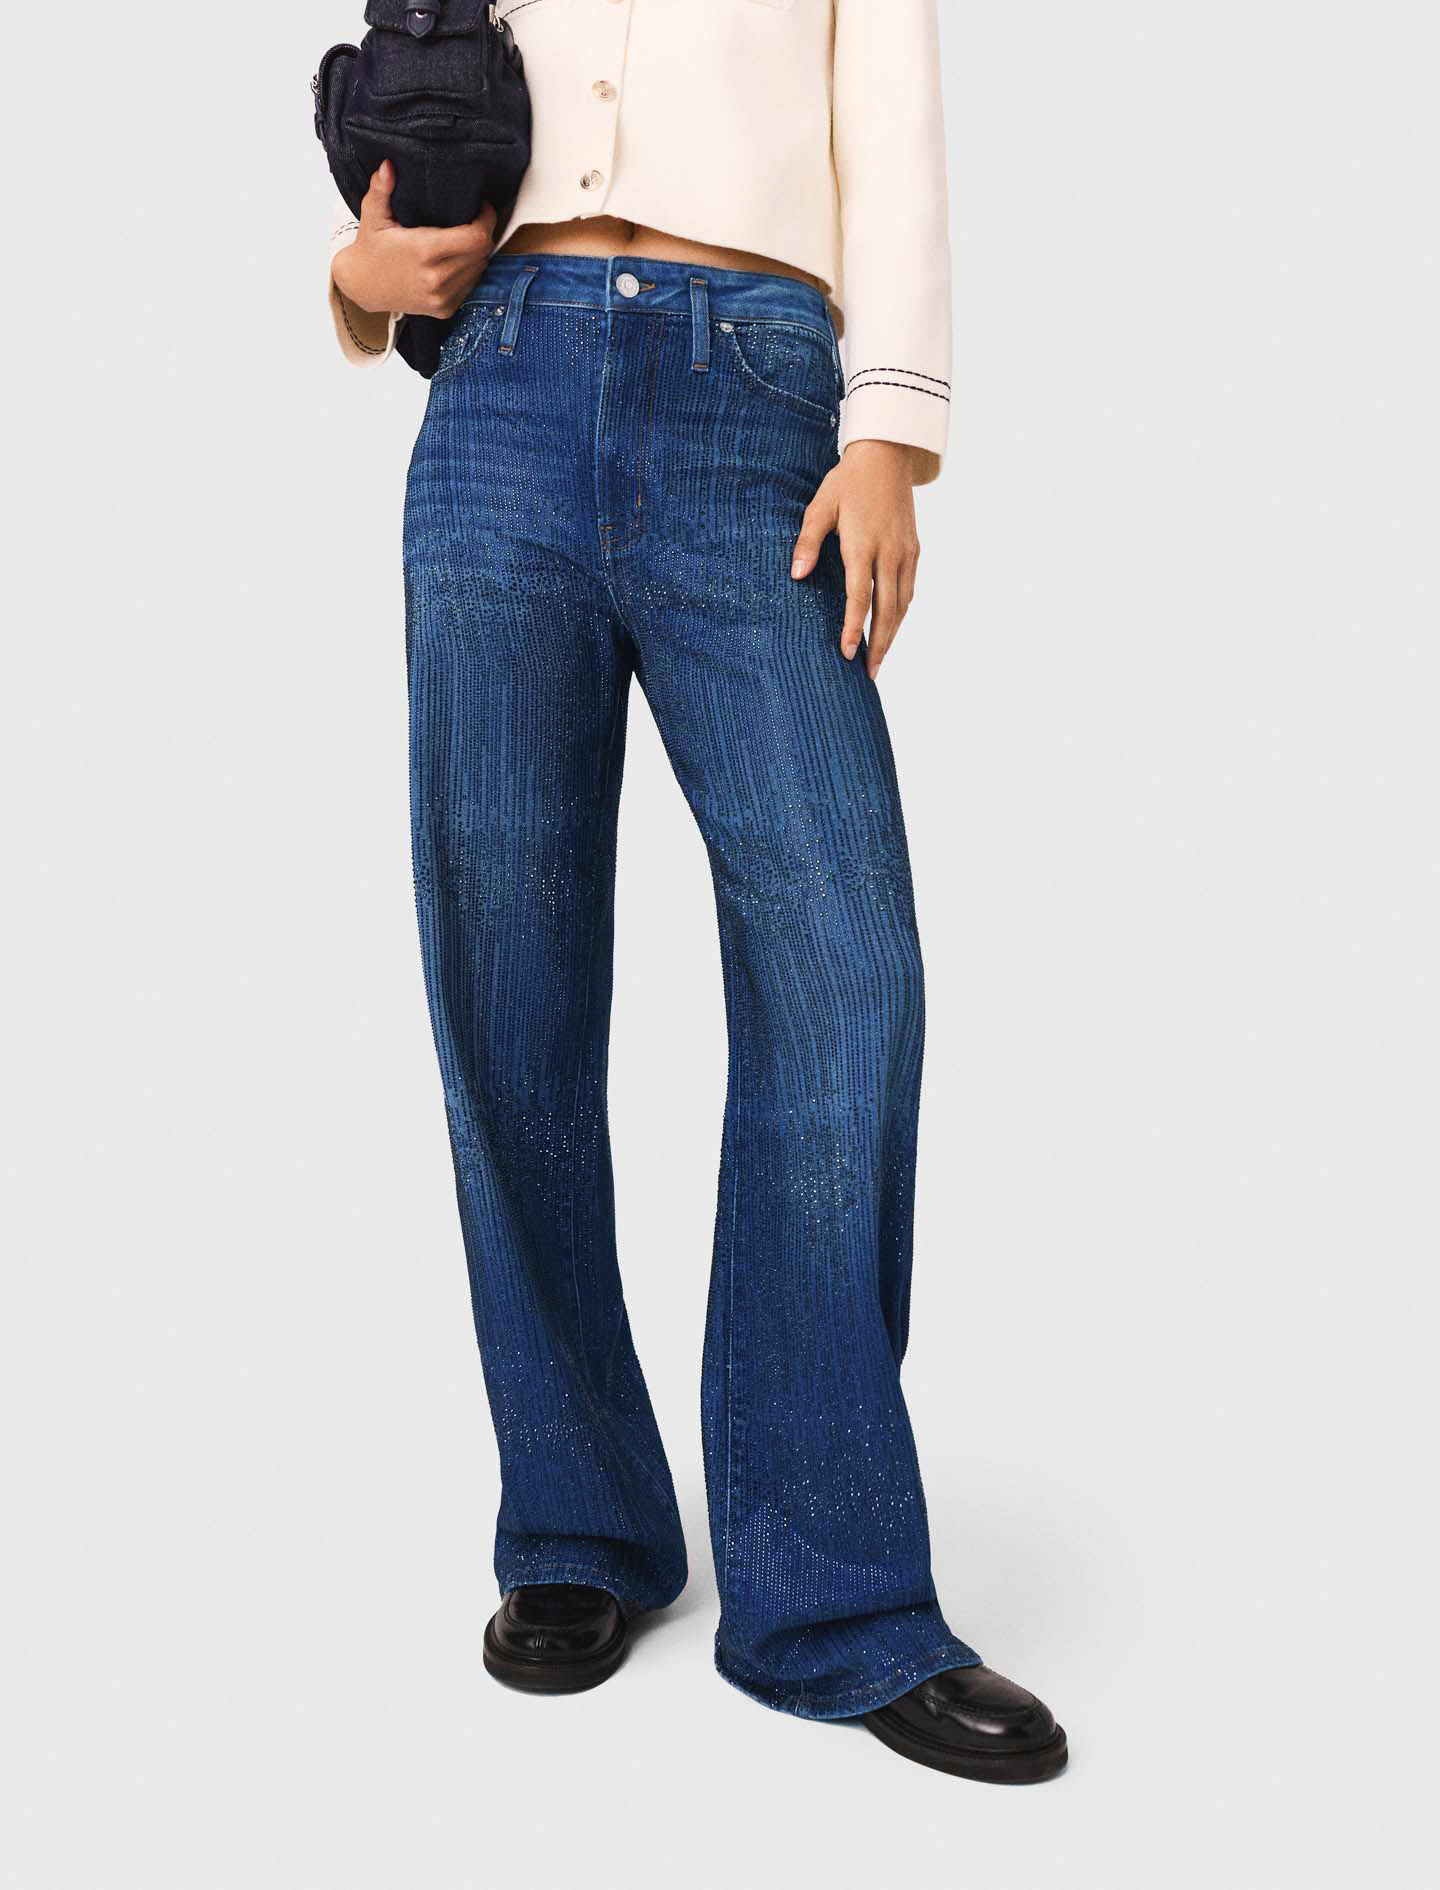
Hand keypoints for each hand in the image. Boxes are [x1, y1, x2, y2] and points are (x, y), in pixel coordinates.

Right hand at [331, 159, 497, 319]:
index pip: (477, 237)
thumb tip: (388, 165)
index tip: (481, 207)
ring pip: (480, 269)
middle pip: (483, 252)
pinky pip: (471, 286)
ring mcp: (442, 297)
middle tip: (474, 219)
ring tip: (465, 238)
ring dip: (478, 253)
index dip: (486, 219)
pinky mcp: (445, 310)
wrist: (363, 287)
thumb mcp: (372, 215)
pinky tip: (457, 259)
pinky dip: (470, 271)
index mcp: (425, 251)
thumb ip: (381, 189)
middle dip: (483, 233)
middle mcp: (437, 278)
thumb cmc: (371, 248)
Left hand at [790, 441, 925, 678]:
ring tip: (879, 659)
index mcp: (864, 544)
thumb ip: (807, 543)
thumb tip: (796, 575)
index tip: (846, 654)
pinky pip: (908, 590)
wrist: (887, 456)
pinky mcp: (914, 550)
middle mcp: (890, 553)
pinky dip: (899, 614)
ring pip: (902, 604)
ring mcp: (905, 553)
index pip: (859, 597)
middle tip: (869, 674)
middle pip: (887, 610)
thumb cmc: (847, 482)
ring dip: (891, 634)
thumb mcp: (820, 507)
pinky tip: (890, 628)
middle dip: (879, 645)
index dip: (852, 628)